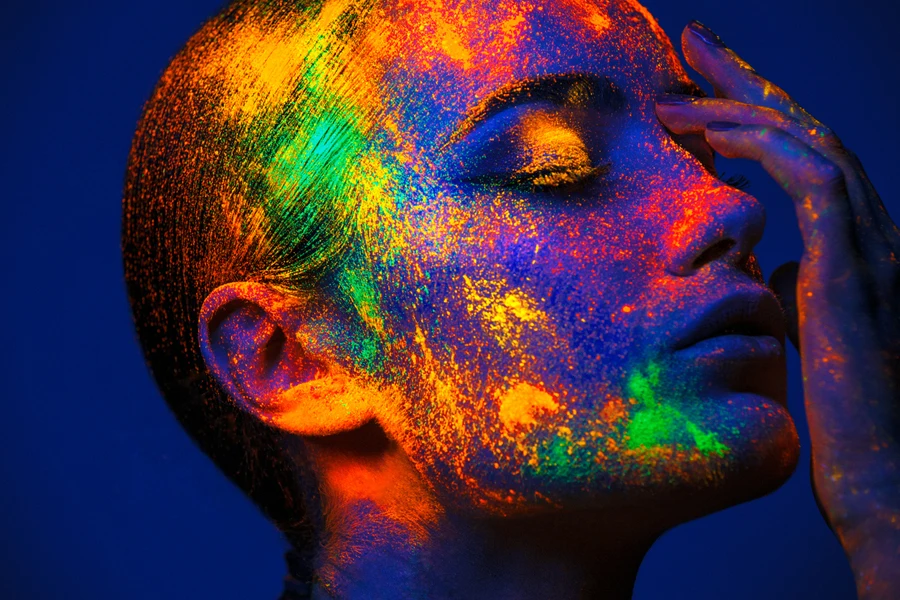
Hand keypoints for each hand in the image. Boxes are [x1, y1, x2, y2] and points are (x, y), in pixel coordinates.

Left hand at [656, 21, 899, 598]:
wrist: (884, 480)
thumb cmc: (844, 421)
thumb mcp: (810, 336)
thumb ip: (798, 289)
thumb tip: (773, 263)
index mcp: (859, 246)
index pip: (806, 157)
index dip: (754, 114)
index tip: (698, 90)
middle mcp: (874, 232)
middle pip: (808, 129)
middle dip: (746, 80)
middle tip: (692, 42)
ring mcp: (874, 245)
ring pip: (810, 138)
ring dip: (740, 102)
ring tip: (676, 83)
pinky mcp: (858, 267)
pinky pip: (812, 177)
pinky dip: (760, 145)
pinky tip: (708, 134)